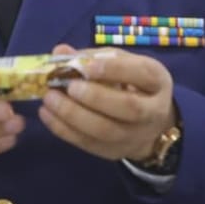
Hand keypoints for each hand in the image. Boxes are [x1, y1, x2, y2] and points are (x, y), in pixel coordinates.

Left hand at [38, 44, 177, 163]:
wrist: (150, 125)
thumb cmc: (132, 84)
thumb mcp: (123, 64)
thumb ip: (94, 56)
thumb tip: (60, 51)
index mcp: (157, 82)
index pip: (142, 74)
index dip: (115, 69)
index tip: (87, 66)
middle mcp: (152, 111)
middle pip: (128, 108)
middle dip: (95, 97)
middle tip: (68, 86)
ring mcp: (134, 136)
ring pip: (106, 131)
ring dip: (73, 115)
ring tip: (49, 99)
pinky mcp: (114, 152)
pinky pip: (88, 144)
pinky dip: (63, 130)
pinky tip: (46, 114)